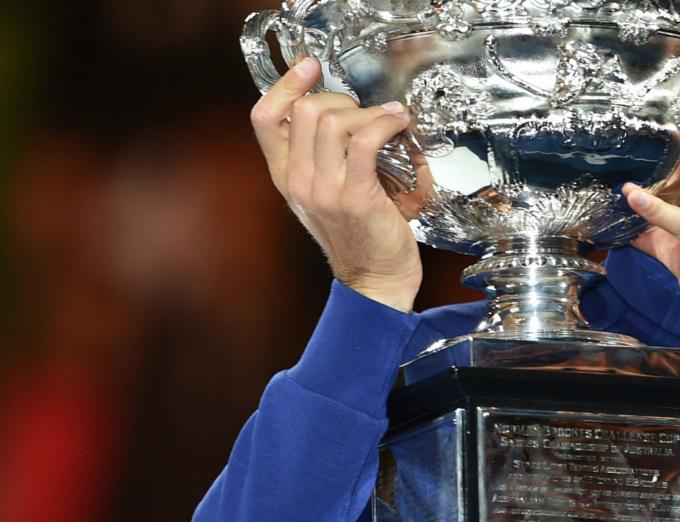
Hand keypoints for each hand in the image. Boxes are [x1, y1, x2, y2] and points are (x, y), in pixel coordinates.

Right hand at [250, 57, 422, 311]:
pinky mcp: (355, 197)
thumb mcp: (329, 192)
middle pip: (303, 111)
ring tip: (390, 120)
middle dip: (340, 100)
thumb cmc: (362, 234)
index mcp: (285, 177)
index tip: (310, 66)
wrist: (376, 281)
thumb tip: (350, 111)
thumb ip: (325, 157)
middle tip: (366, 113)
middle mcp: (297, 182)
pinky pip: (365, 140)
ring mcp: (323, 190)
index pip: (263, 117)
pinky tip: (400, 125)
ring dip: (368, 112)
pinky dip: (386, 123)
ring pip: (333, 122)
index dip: (285, 84)